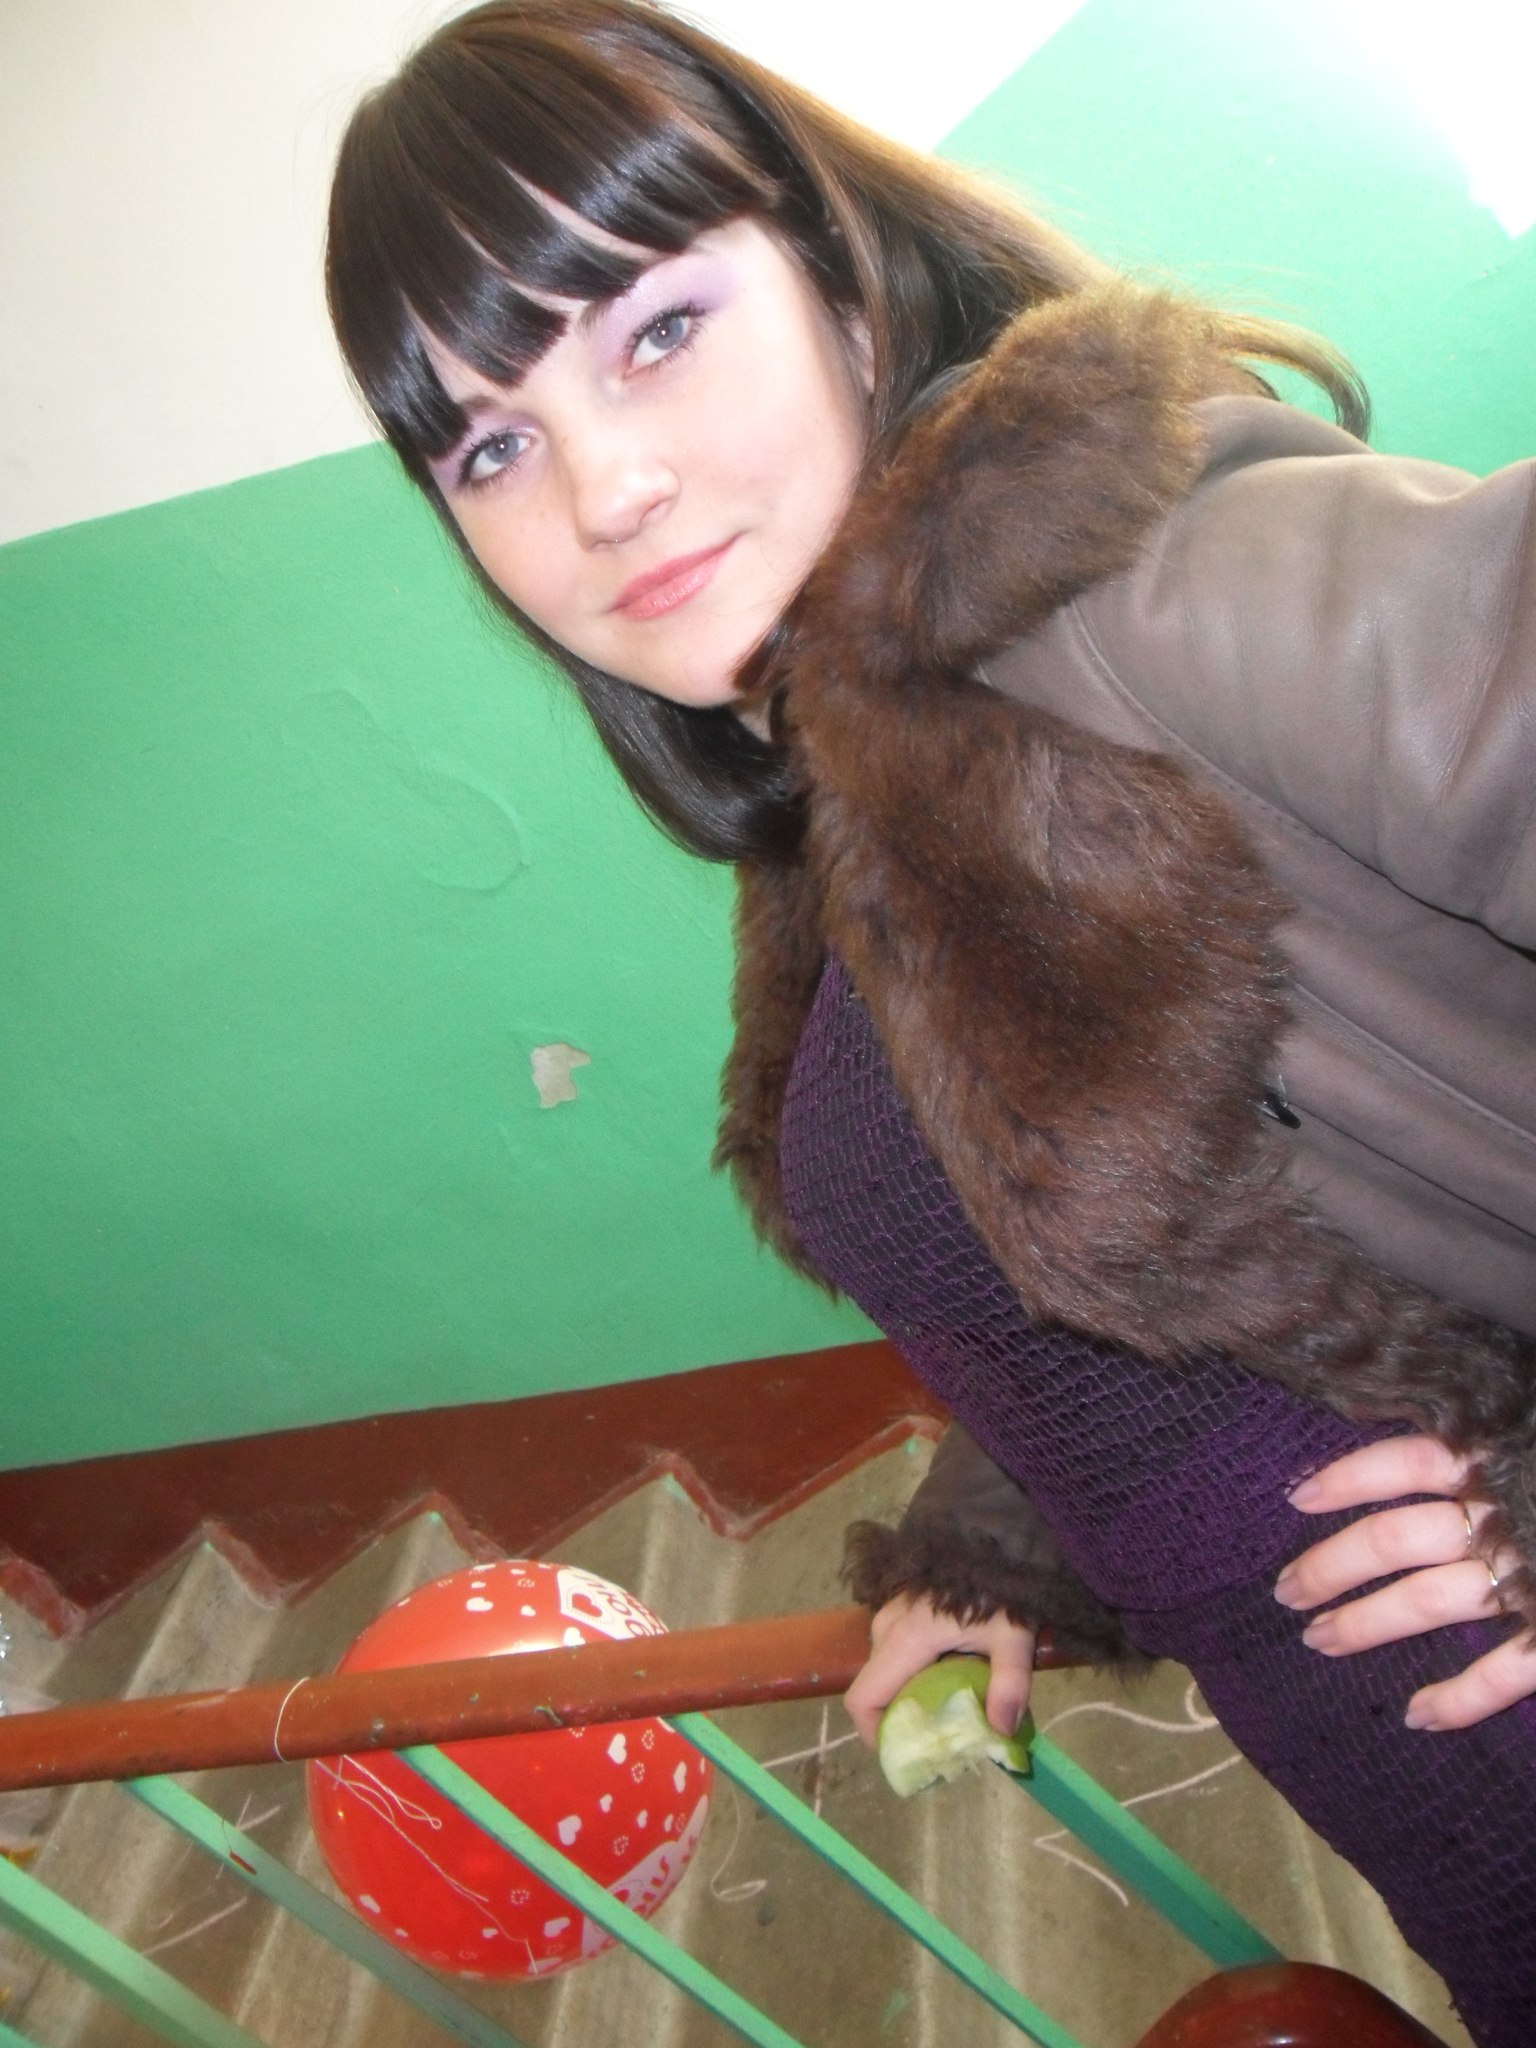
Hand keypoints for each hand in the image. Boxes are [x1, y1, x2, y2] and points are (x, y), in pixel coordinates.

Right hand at [843, 1593, 1034, 1746]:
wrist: (991, 1535)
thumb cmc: (998, 1586)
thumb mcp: (1014, 1637)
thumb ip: (1009, 1685)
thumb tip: (1001, 1732)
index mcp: (905, 1640)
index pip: (863, 1698)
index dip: (874, 1734)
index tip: (907, 1751)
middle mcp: (886, 1628)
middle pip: (876, 1689)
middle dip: (901, 1719)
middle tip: (941, 1736)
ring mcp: (890, 1614)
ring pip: (887, 1671)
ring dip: (909, 1694)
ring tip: (951, 1706)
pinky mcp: (900, 1609)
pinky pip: (895, 1653)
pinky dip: (913, 1673)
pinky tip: (949, 1674)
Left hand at [1277, 1434, 1533, 1730]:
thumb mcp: (1535, 1433)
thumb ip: (1492, 1444)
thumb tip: (1431, 1455)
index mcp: (1503, 1455)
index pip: (1405, 1459)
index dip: (1347, 1477)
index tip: (1296, 1496)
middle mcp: (1507, 1513)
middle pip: (1395, 1538)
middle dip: (1332, 1567)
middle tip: (1286, 1592)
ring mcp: (1532, 1574)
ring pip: (1430, 1602)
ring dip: (1367, 1625)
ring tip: (1320, 1642)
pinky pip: (1505, 1671)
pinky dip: (1459, 1698)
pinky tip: (1419, 1716)